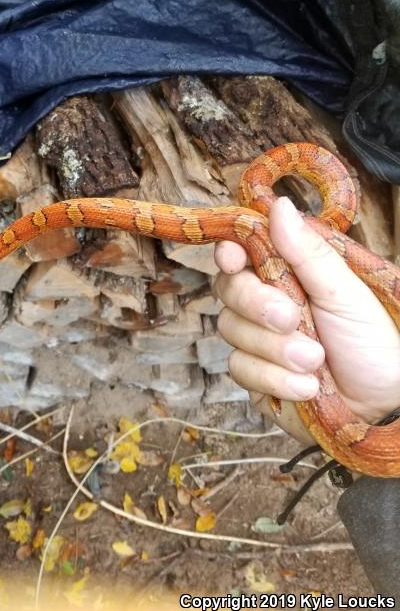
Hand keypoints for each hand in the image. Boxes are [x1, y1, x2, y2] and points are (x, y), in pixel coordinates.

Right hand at [213, 196, 399, 443]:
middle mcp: (262, 304)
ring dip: (275, 348)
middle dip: (256, 304)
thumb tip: (279, 205)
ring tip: (316, 361)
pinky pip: (241, 369)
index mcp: (284, 274)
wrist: (382, 405)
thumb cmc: (370, 342)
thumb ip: (307, 252)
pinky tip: (307, 386)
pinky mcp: (253, 377)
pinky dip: (275, 378)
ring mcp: (255, 341)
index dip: (229, 253)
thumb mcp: (344, 292)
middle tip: (291, 318)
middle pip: (228, 289)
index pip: (240, 254)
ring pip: (231, 330)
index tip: (234, 258)